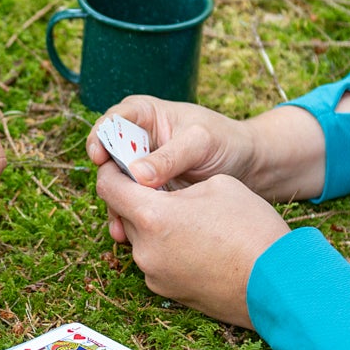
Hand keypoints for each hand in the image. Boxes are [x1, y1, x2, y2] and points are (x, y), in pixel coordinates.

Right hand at [86, 99, 326, 227]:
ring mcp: (140, 167)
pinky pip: (130, 203)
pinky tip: (129, 235)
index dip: (100, 138)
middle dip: (107, 179)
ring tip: (120, 226)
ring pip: (115, 185)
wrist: (249, 165)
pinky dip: (128, 217)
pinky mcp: (148, 191)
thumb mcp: (200, 143)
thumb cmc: (226, 141)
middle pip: (107, 158)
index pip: (111, 122)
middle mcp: (136, 140)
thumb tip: (136, 174)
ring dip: (116, 204)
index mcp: (144, 115)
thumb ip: (169, 157)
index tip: (99, 157)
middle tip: (111, 198)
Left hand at [95, 164, 289, 328]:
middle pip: (123, 214)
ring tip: (190, 221)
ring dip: (155, 226)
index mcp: (152, 215)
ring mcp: (153, 274)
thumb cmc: (252, 229)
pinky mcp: (166, 292)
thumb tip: (162, 190)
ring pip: (141, 239)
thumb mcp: (218, 185)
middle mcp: (144, 249)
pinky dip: (168, 250)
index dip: (112, 169)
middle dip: (137, 199)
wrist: (278, 284)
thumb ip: (177, 183)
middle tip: (163, 190)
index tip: (123, 163)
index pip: (107, 186)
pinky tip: (198, 245)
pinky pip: (156, 262)